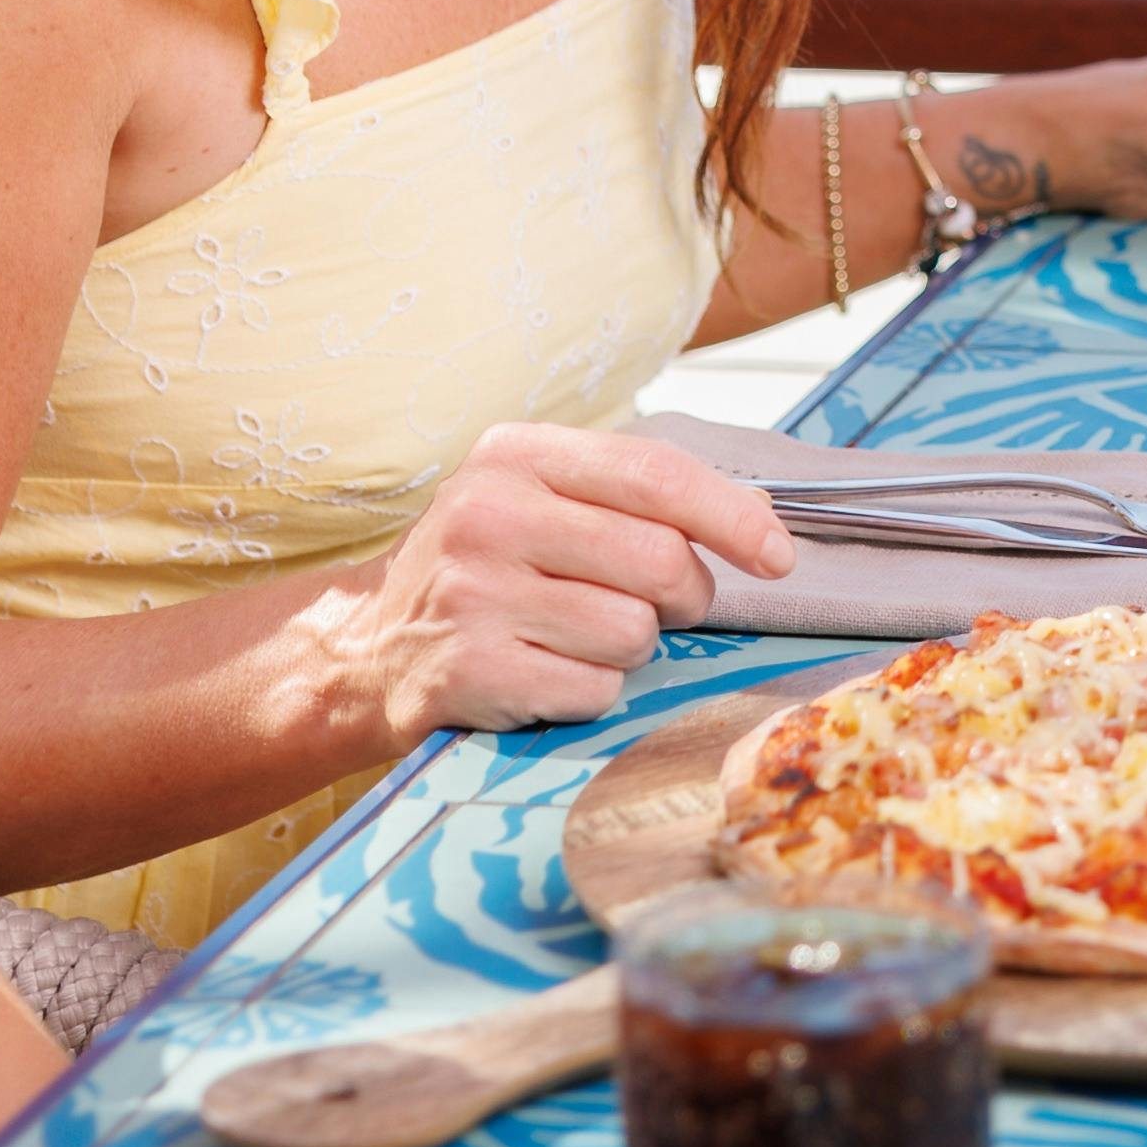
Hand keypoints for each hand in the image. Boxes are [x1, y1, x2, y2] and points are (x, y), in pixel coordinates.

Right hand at [297, 423, 794, 749]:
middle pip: (659, 561)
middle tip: (652, 606)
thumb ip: (633, 496)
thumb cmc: (484, 568)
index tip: (779, 555)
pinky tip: (541, 673)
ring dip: (626, 649)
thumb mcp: (536, 498)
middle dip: (683, 596)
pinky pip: (594, 689)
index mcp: (515, 454)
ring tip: (570, 636)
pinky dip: (587, 692)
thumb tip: (761, 518)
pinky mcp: (470, 670)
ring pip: (634, 633)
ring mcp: (474, 594)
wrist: (367, 647)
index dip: (732, 516)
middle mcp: (488, 514)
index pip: (655, 474)